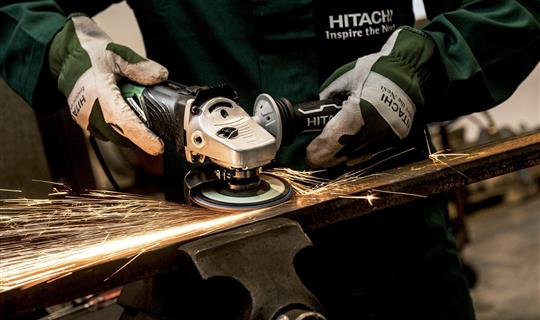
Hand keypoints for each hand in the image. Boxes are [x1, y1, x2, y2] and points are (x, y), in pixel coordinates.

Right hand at [48, 14, 168, 154]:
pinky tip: (125, 117)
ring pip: (113, 136)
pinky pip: (104, 133)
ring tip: (140, 120)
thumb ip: (139, 66)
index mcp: (100, 93)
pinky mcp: (82, 121)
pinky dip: (118, 130)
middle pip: (121, 135)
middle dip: (140, 136)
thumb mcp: (118, 54)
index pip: (124, 122)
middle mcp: (90, 111)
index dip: (143, 137)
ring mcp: (84, 118)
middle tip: (156, 129)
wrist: (65, 57)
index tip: (158, 147)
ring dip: (129, 133)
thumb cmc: (91, 54)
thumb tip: (161, 76)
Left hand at [306, 27, 435, 167]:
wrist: (408, 70)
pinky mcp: (397, 135)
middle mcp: (373, 127)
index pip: (333, 138)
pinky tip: (352, 155)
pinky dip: (363, 153)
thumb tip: (321, 102)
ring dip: (346, 157)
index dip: (320, 148)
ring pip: (362, 153)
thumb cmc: (376, 70)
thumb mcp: (347, 75)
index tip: (310, 153)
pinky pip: (376, 149)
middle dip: (330, 156)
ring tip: (333, 160)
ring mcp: (387, 133)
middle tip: (318, 160)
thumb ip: (330, 91)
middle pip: (346, 150)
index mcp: (358, 111)